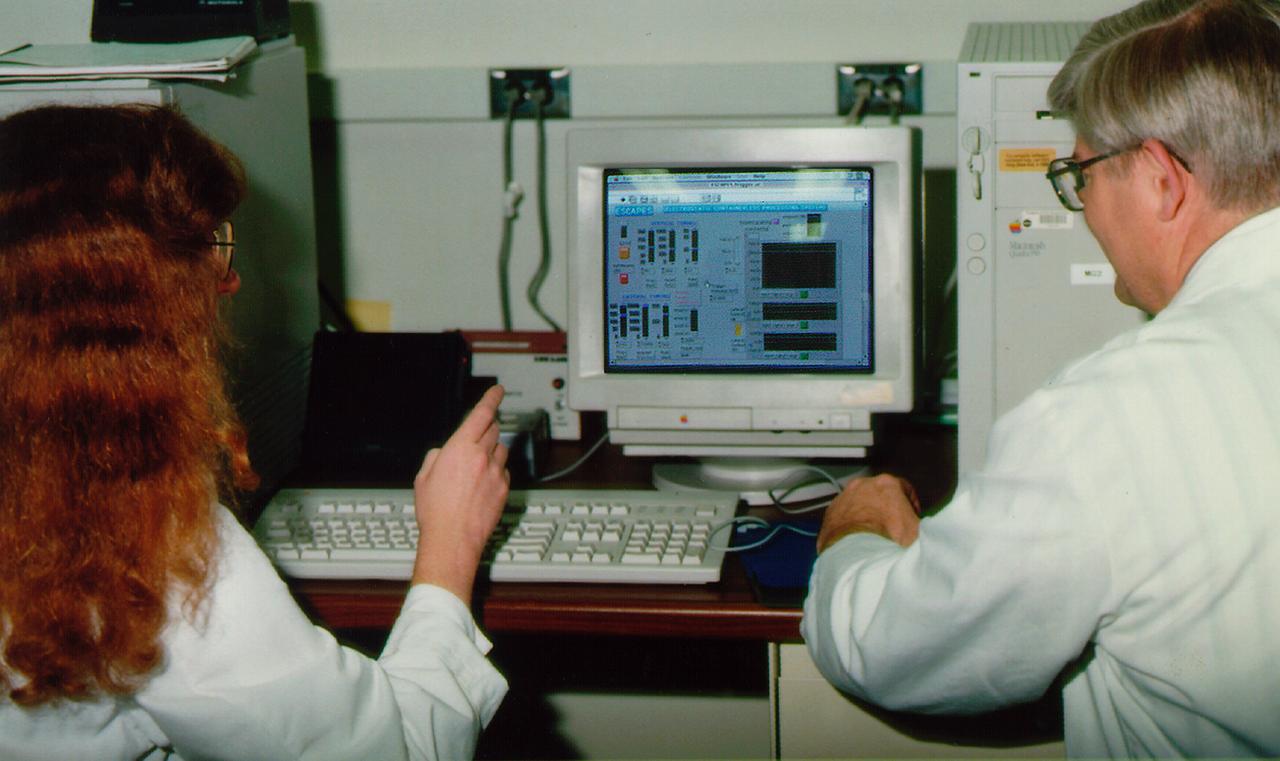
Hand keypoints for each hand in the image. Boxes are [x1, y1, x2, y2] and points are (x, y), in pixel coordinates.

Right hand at [411, 385, 509, 602]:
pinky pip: (503, 472)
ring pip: (501, 450)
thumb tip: (444, 453)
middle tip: (478, 437)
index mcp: (460, 448)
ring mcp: (496, 473)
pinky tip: (482, 486)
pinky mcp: (504, 489)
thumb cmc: (435, 511)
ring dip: (492, 451)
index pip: (482, 414)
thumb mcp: (423, 477)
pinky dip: (496, 472)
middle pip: (493, 430)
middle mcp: (482, 457)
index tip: (497, 391)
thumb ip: (436, 457)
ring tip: (476, 469)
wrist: (452, 539)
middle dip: (487, 429)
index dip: (491, 398)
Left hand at [816, 473, 920, 552]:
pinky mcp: (830, 513)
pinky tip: (858, 540)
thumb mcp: (918, 532)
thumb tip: (930, 529)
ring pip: (860, 503)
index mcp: (887, 484)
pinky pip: (844, 516)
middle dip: (887, 508)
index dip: (911, 504)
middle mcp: (862, 486)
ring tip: (875, 536)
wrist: (856, 555)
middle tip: (894, 527)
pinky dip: (851, 525)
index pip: (904, 488)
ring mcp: (844, 498)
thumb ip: (924, 525)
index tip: (912, 516)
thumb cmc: (886, 541)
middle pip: (880, 494)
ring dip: (867, 515)